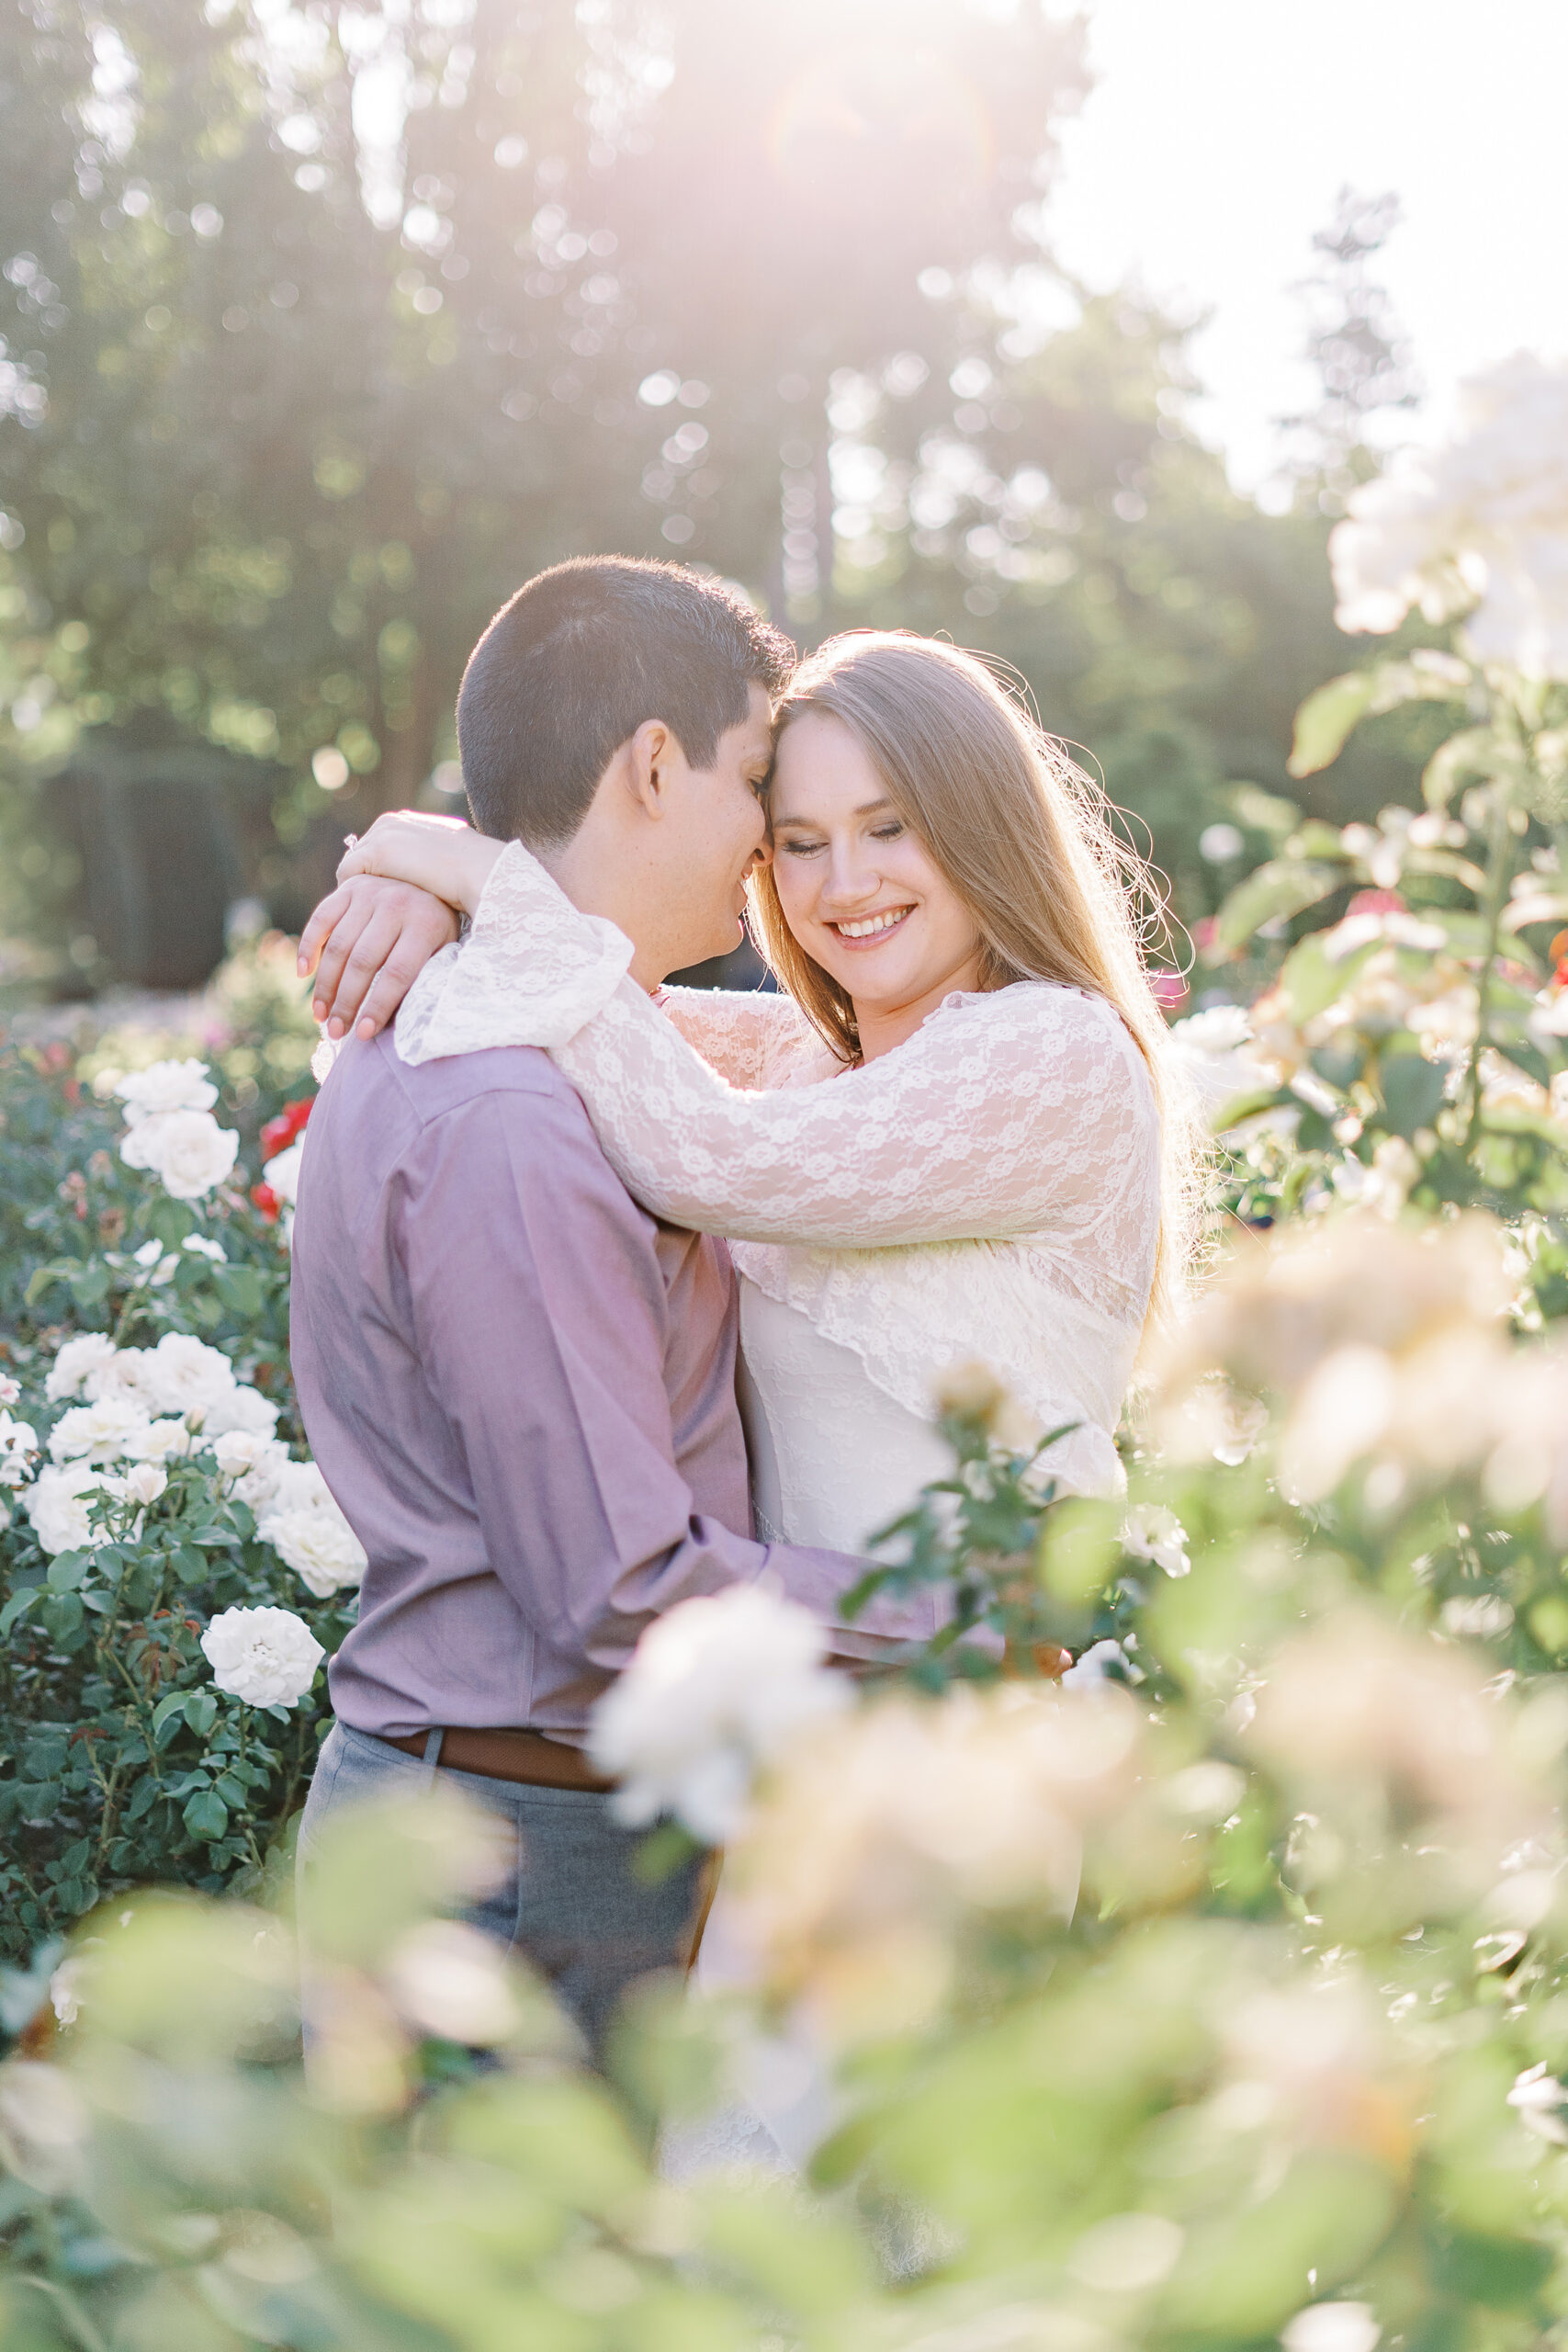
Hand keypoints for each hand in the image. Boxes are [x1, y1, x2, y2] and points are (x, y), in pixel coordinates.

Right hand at [297, 875, 459, 1040]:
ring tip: (320, 1015)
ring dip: (326, 985)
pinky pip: (321, 918)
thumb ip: (426, 978)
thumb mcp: (443, 951)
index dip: (378, 1006)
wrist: (428, 881)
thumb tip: (403, 1024)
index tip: (363, 1034)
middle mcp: (397, 905)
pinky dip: (309, 946)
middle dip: (347, 1002)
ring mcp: (371, 893)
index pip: (398, 974)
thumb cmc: (436, 931)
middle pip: (363, 962)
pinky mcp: (349, 887)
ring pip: (340, 946)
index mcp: (426, 925)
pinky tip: (303, 974)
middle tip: (336, 1032)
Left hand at [336, 808, 504, 915]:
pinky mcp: (377, 852)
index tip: (378, 898)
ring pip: (352, 864)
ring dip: (354, 889)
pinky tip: (361, 913)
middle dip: (361, 879)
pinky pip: (347, 874)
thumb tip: (423, 880)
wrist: (480, 872)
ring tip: (358, 915)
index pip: (375, 845)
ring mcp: (382, 835)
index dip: (376, 873)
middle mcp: (391, 823)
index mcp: (407, 821)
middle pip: (359, 852)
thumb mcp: (446, 864)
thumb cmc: (473, 875)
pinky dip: (350, 893)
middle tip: (362, 910)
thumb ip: (427, 863)